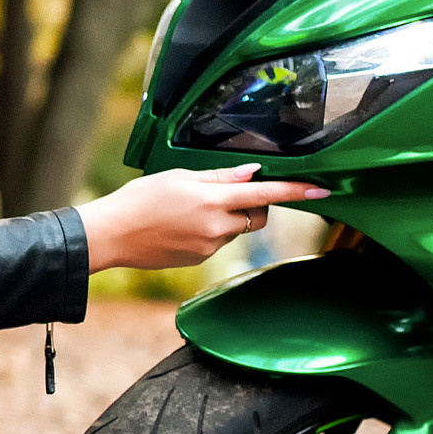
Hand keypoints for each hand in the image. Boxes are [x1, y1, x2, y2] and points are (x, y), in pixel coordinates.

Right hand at [74, 164, 332, 272]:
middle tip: (225, 192)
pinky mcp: (199, 260)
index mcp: (213, 201)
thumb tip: (252, 173)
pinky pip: (217, 241)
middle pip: (257, 216)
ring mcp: (209, 247)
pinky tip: (180, 225)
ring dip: (226, 217)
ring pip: (236, 229)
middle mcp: (217, 228)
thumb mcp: (179, 177)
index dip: (297, 190)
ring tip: (189, 209)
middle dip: (253, 204)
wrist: (111, 235)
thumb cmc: (139, 200)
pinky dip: (209, 230)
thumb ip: (219, 177)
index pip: (266, 194)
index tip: (322, 190)